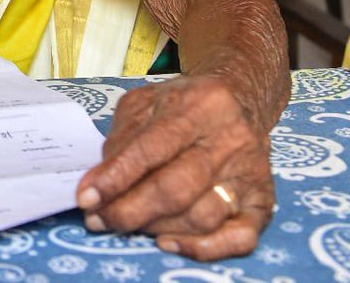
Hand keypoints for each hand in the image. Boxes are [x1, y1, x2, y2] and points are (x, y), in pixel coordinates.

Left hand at [76, 76, 273, 260]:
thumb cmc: (184, 104)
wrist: (242, 99)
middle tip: (99, 220)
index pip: (153, 147)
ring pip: (201, 216)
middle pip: (177, 188)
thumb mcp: (147, 102)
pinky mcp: (263, 201)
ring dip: (155, 228)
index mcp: (199, 106)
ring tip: (126, 225)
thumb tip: (102, 183)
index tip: (87, 198)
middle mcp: (230, 140)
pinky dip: (203, 249)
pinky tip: (168, 243)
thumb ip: (123, 137)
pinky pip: (240, 238)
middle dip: (130, 210)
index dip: (117, 177)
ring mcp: (250, 174)